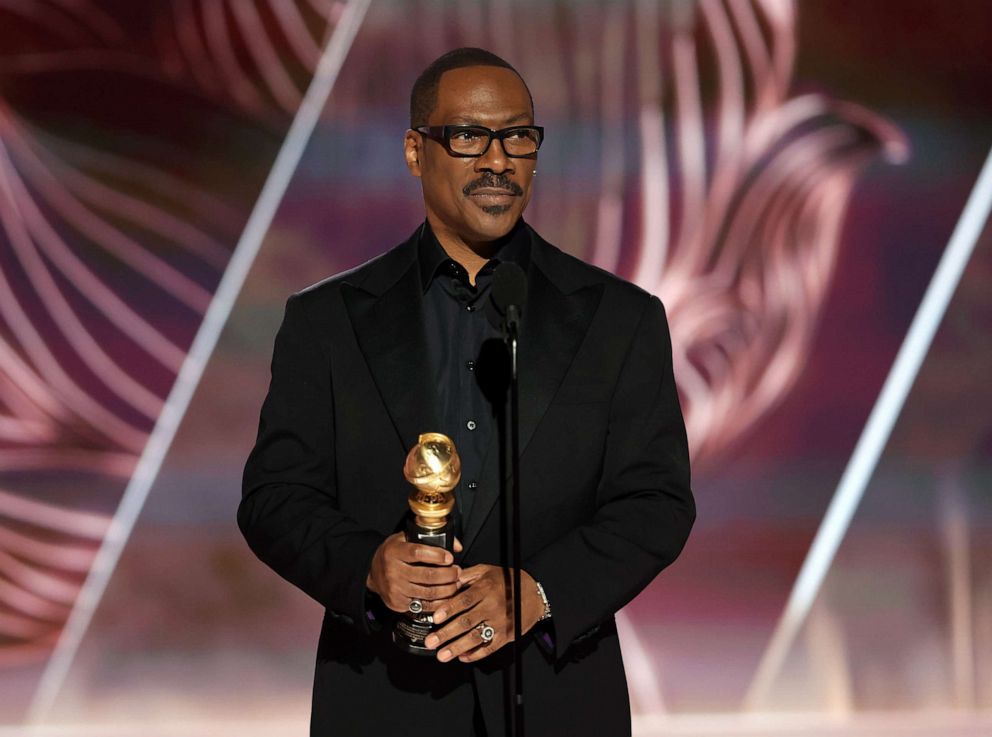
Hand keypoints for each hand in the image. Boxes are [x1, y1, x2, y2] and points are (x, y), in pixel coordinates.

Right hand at [366, 533, 462, 613]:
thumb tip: (457, 546)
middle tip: (457, 572)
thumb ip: (430, 539)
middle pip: (427, 575)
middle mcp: (393, 571)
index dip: (437, 555)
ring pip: (428, 592)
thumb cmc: (393, 553)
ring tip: (456, 583)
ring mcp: (395, 589)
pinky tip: (447, 597)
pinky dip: (439, 602)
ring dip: (447, 589)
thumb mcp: (405, 538)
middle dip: (448, 575)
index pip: (418, 553)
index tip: (450, 557)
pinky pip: (423, 605)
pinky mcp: (398, 603)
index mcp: (395, 552)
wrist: (373, 572)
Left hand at [425, 565, 543, 662]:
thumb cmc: (506, 581)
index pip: (464, 600)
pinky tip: (462, 657)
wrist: (533, 593)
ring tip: (442, 655)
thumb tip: (446, 580)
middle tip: (431, 642)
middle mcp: (492, 606)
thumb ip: (465, 575)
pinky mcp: (506, 635)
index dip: (449, 609)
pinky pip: (489, 647)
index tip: (436, 618)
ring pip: (476, 637)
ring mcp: (500, 623)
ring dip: (457, 647)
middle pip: (467, 621)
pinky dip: (475, 654)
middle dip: (446, 633)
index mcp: (486, 588)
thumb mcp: (486, 570)